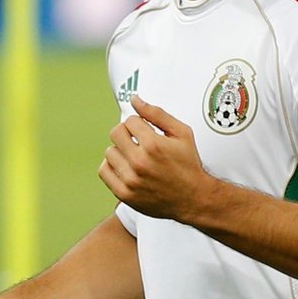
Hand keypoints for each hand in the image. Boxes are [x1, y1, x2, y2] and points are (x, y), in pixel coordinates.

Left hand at [98, 95, 212, 221]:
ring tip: (134, 157)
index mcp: (153, 145)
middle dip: (127, 133)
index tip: (146, 132)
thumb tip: (134, 99)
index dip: (139, 124)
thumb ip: (157, 114)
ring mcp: (130, 180)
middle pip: (116, 133)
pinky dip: (111, 166)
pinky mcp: (124, 193)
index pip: (130, 121)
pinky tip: (125, 167)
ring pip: (109, 152)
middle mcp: (139, 162)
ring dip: (120, 151)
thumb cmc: (188, 165)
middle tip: (138, 142)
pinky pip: (104, 171)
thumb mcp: (181, 133)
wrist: (193, 199)